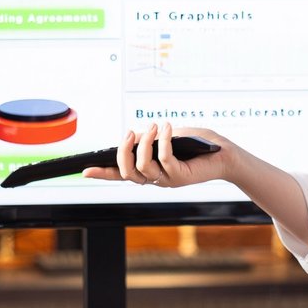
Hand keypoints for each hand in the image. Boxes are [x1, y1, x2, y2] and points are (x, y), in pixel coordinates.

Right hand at [85, 123, 229, 187]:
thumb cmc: (197, 145)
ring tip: (152, 127)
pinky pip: (165, 159)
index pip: (121, 175)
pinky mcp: (181, 176)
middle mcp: (156, 179)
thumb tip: (135, 135)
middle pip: (127, 173)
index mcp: (150, 171)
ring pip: (143, 167)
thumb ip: (150, 138)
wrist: (224, 154)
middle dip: (123, 151)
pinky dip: (163, 141)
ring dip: (144, 144)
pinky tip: (167, 127)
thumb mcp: (169, 137)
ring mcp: (168, 180)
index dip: (102, 173)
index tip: (84, 170)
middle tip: (130, 132)